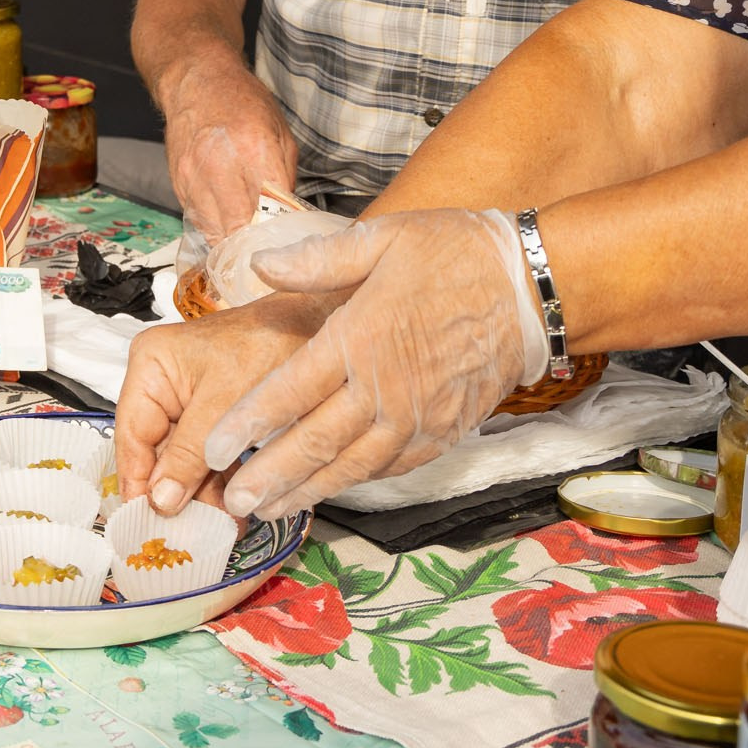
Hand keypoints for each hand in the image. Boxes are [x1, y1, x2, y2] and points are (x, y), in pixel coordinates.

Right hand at [114, 291, 335, 513]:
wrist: (318, 322)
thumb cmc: (268, 346)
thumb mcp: (224, 402)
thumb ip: (189, 453)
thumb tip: (159, 502)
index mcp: (151, 368)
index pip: (132, 436)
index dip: (138, 483)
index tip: (145, 526)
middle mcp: (162, 384)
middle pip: (157, 452)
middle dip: (175, 495)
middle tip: (189, 537)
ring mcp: (188, 399)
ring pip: (183, 459)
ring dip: (200, 495)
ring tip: (219, 529)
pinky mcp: (214, 414)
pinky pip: (207, 455)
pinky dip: (219, 482)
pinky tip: (233, 511)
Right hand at [158, 52, 297, 241]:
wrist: (196, 82)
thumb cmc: (241, 102)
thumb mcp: (279, 132)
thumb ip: (285, 176)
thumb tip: (288, 215)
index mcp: (255, 150)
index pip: (272, 211)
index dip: (281, 234)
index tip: (288, 243)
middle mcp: (220, 167)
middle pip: (239, 229)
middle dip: (255, 245)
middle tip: (268, 250)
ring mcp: (194, 177)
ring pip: (215, 232)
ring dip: (232, 241)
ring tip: (247, 242)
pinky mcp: (179, 184)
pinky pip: (199, 220)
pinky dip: (215, 226)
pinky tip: (226, 221)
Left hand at [206, 208, 546, 519]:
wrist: (533, 290)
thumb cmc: (456, 256)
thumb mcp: (385, 238)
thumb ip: (320, 259)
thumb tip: (263, 264)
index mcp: (360, 337)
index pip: (291, 390)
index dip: (249, 424)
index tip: (214, 447)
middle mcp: (385, 387)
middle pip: (316, 441)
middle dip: (269, 475)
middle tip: (231, 500)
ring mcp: (417, 416)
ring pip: (351, 465)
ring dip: (307, 490)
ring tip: (268, 510)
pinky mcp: (443, 431)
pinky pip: (391, 466)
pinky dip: (356, 482)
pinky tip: (330, 491)